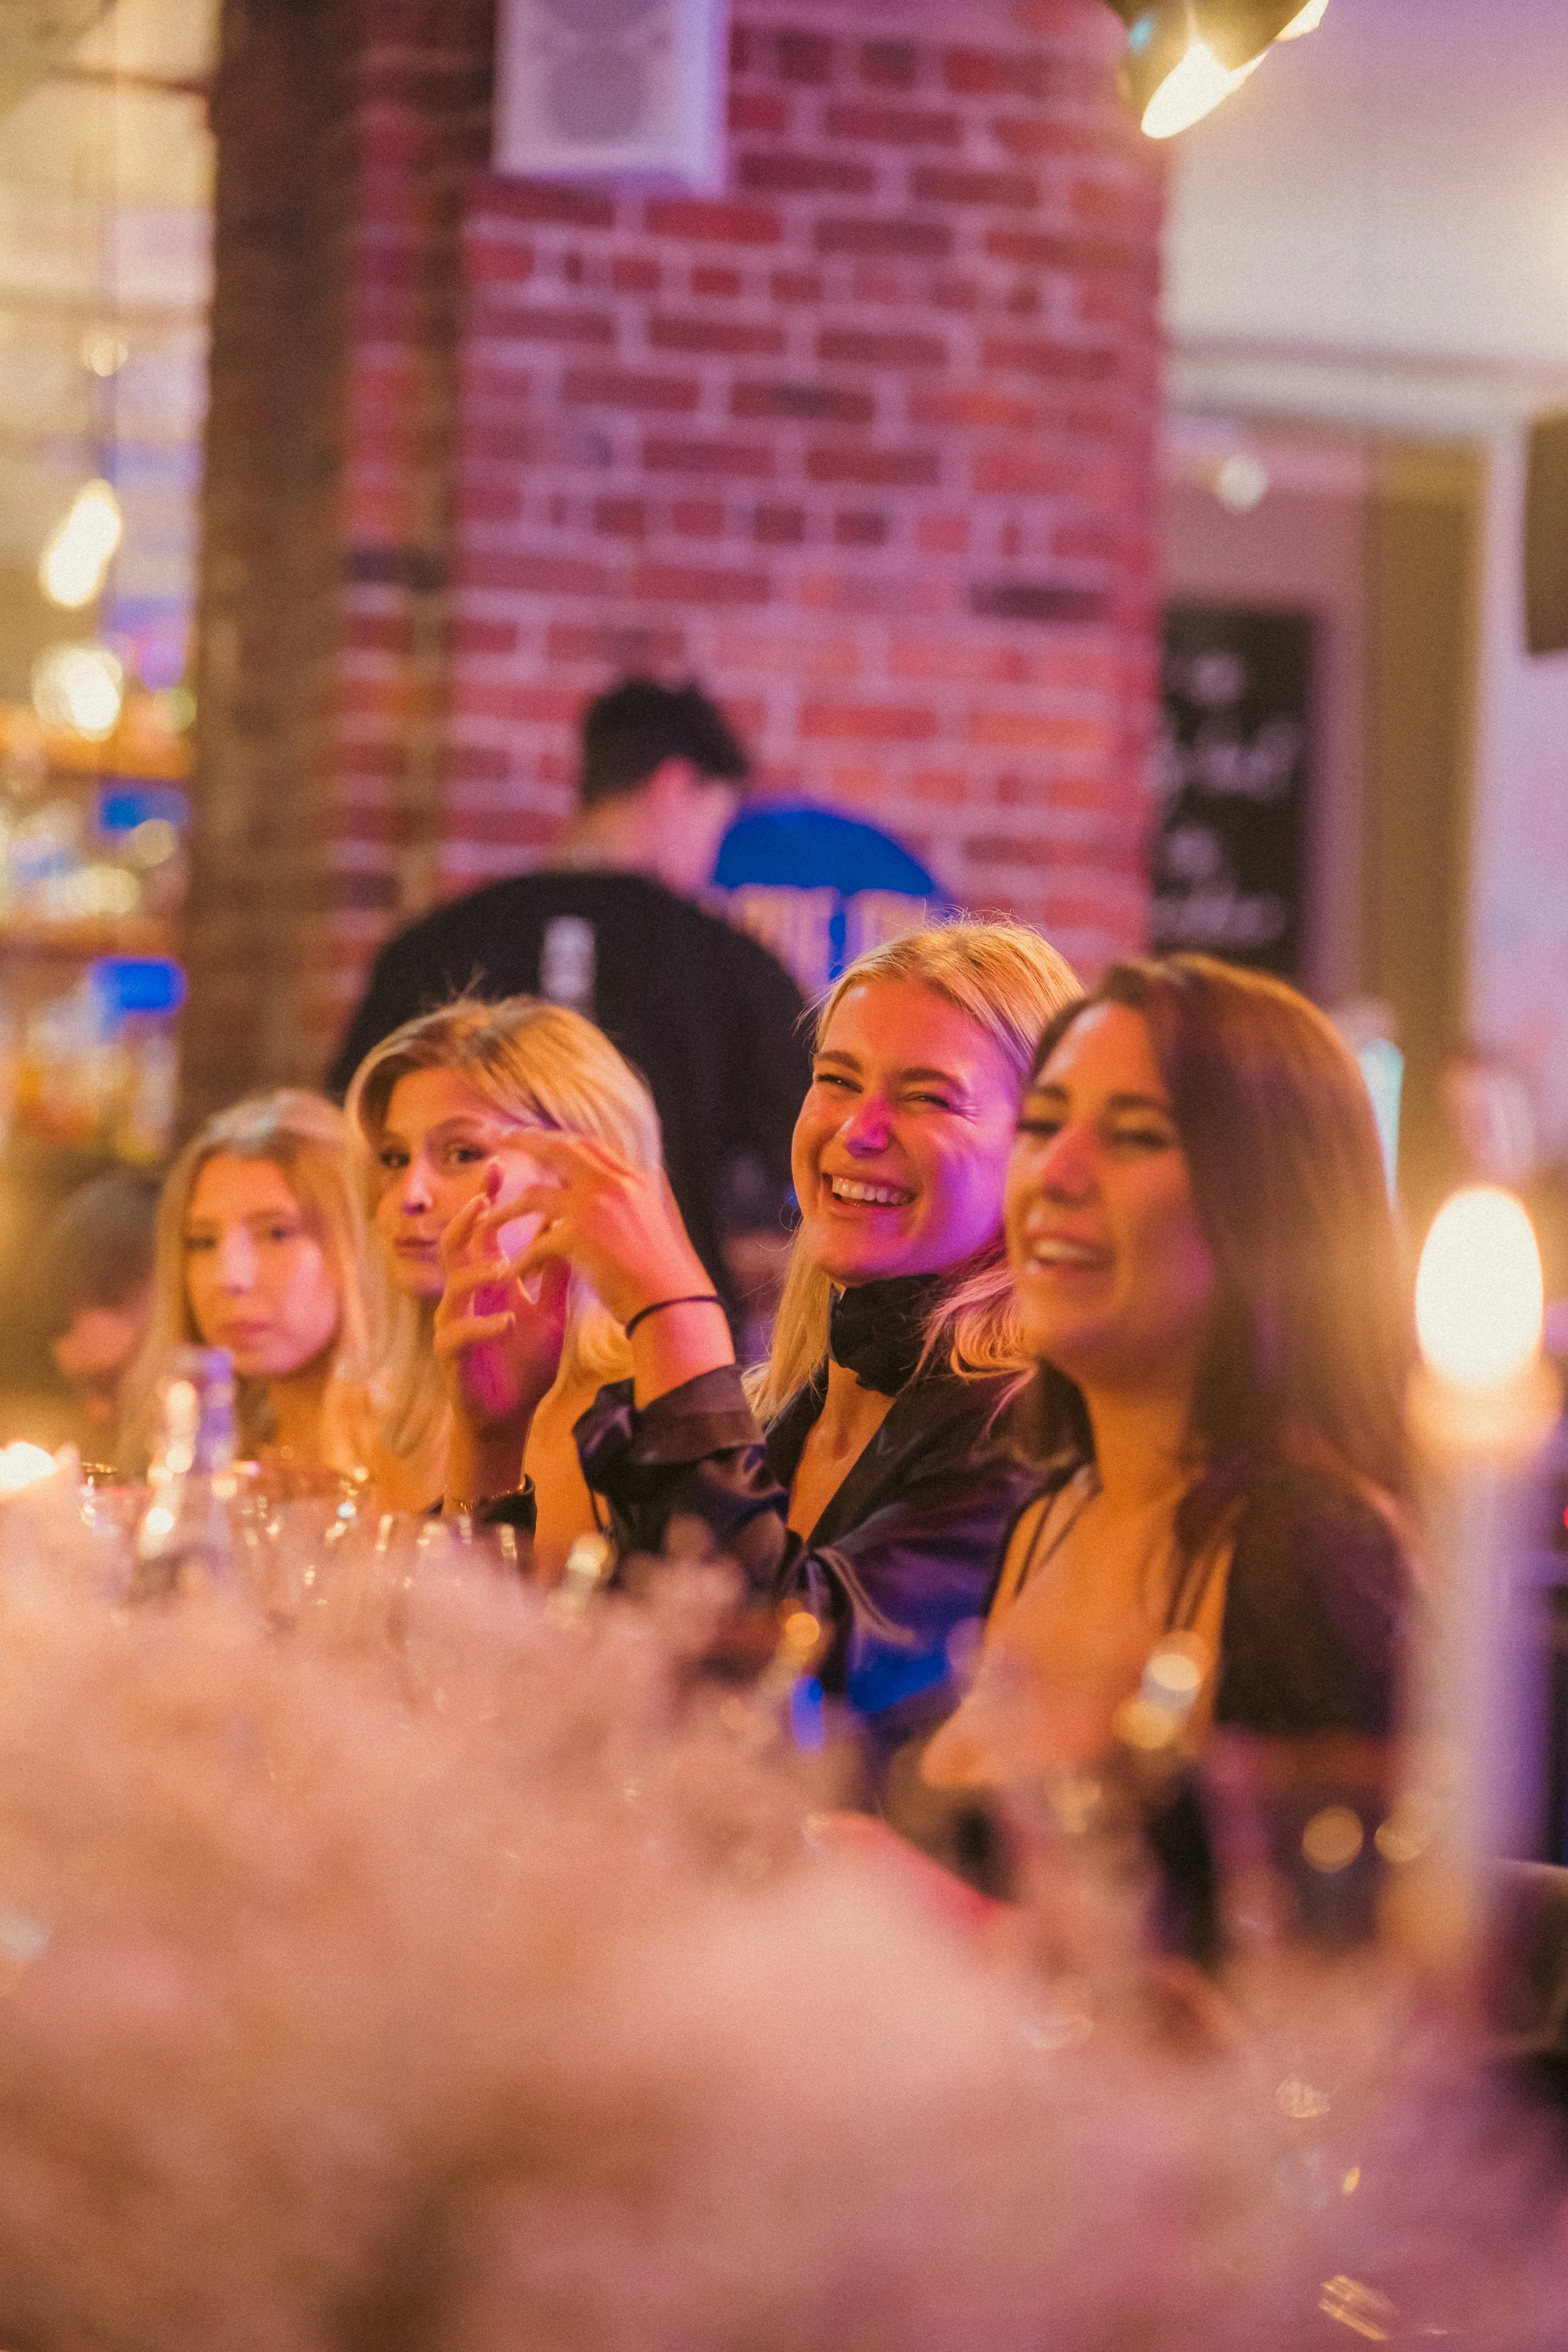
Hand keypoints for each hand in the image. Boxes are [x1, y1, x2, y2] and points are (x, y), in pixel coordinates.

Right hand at [433, 1166, 569, 1438]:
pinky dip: (482, 1324)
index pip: (483, 1230)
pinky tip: (507, 1320)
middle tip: (484, 1200)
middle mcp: (467, 1296)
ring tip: (504, 1268)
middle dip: (466, 1221)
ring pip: (453, 1287)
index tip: (498, 1165)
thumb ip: (555, 1273)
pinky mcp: (451, 1356)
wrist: (511, 1415)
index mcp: (488, 1280)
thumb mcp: (550, 1311)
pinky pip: (456, 1334)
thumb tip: (570, 1227)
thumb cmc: (527, 1362)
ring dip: (477, 1274)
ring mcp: (454, 1323)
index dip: (486, 1198)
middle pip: (454, 1246)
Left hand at [489, 1130, 713, 1327]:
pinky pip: (534, 1245)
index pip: (587, 1145)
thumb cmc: (663, 1274)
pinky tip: (507, 1274)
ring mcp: (596, 1207)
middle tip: (495, 1136)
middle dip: (523, 1140)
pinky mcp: (580, 1237)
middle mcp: (615, 1184)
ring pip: (534, 1196)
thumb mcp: (650, 1221)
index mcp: (633, 1179)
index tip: (530, 1135)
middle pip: (558, 1149)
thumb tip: (605, 1193)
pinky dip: (520, 1262)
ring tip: (487, 1223)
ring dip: (506, 1211)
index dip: (555, 1139)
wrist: (673, 1304)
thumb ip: (626, 1200)